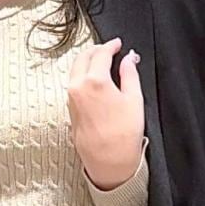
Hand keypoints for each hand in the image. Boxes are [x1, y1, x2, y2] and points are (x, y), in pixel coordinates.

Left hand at [65, 36, 144, 189]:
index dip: (111, 45)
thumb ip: (129, 74)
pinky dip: (82, 76)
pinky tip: (94, 81)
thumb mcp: (134, 99)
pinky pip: (74, 85)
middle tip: (108, 50)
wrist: (109, 161)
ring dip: (87, 63)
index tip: (118, 44)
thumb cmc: (124, 134)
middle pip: (82, 58)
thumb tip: (128, 59)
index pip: (100, 53)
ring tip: (101, 63)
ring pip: (75, 71)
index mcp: (94, 80)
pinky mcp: (70, 110)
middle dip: (95, 50)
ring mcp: (71, 99)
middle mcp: (78, 87)